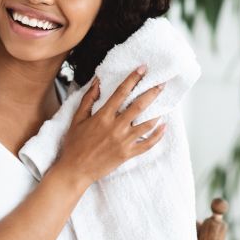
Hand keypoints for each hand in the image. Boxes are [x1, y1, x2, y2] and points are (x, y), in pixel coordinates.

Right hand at [55, 66, 166, 187]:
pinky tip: (163, 126)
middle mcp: (116, 127)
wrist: (75, 170)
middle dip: (152, 92)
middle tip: (162, 84)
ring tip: (164, 104)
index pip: (121, 92)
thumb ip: (89, 99)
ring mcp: (124, 141)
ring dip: (157, 112)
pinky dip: (158, 135)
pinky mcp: (128, 154)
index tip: (142, 69)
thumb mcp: (77, 118)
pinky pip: (148, 143)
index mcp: (103, 116)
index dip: (133, 79)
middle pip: (139, 106)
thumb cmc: (74, 144)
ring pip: (147, 124)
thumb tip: (97, 82)